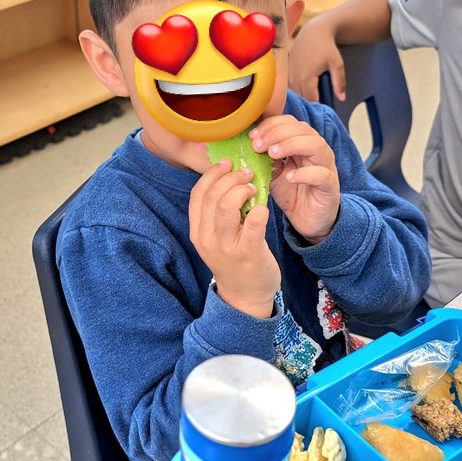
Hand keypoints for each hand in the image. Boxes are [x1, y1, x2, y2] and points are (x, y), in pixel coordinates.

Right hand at [189, 160, 279, 317]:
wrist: (245, 296)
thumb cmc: (233, 260)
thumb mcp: (215, 237)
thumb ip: (216, 213)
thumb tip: (229, 177)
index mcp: (198, 231)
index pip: (198, 194)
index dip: (211, 174)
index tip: (226, 164)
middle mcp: (208, 239)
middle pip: (212, 196)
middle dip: (230, 178)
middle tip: (246, 173)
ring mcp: (226, 247)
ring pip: (227, 206)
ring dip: (242, 190)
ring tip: (253, 188)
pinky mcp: (248, 254)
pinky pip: (252, 225)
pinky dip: (259, 211)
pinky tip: (264, 208)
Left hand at [250, 116, 339, 243]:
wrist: (307, 218)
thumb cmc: (291, 191)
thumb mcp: (273, 171)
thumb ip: (264, 157)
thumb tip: (247, 143)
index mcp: (302, 142)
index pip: (290, 122)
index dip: (270, 125)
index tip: (252, 136)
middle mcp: (316, 150)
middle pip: (302, 129)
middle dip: (277, 133)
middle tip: (258, 145)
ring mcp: (325, 166)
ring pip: (315, 145)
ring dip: (291, 145)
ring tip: (272, 154)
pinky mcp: (329, 185)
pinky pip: (321, 174)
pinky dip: (304, 173)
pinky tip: (290, 177)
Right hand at [288, 20, 346, 101]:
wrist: (313, 32)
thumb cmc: (326, 47)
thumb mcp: (337, 64)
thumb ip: (339, 82)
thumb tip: (341, 99)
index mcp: (306, 78)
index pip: (311, 101)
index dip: (319, 106)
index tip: (326, 107)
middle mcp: (294, 79)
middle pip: (302, 100)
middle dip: (311, 104)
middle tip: (321, 103)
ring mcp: (288, 76)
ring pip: (295, 95)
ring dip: (304, 98)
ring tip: (314, 95)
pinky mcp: (285, 74)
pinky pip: (291, 89)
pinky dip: (298, 91)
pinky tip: (306, 88)